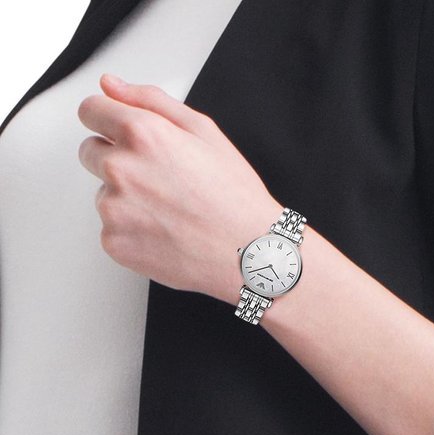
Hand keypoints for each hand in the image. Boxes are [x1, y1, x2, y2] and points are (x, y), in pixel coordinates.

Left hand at [77, 73, 280, 302]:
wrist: (248, 253)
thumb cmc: (234, 196)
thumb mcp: (203, 131)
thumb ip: (149, 101)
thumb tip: (110, 86)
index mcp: (141, 134)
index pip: (90, 111)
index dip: (107, 120)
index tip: (120, 133)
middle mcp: (120, 169)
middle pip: (90, 153)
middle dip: (116, 159)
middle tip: (159, 180)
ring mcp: (114, 210)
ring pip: (104, 194)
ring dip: (126, 198)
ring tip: (169, 211)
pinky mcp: (114, 243)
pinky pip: (111, 229)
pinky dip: (131, 231)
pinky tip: (164, 232)